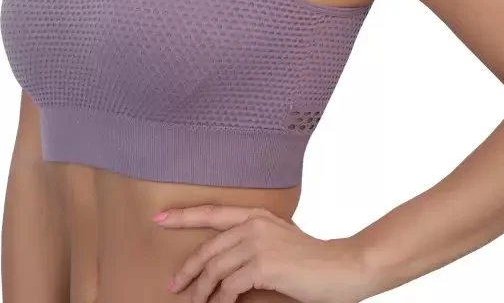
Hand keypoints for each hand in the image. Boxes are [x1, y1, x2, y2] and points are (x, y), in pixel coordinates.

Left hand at [153, 203, 371, 302]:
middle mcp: (254, 224)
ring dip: (201, 291)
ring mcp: (257, 243)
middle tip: (174, 285)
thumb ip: (254, 241)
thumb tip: (228, 259)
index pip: (213, 212)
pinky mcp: (262, 265)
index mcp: (257, 214)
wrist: (340, 267)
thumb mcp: (279, 241)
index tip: (160, 218)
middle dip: (187, 269)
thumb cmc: (311, 260)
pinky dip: (219, 302)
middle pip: (208, 248)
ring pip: (214, 269)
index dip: (184, 216)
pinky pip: (229, 287)